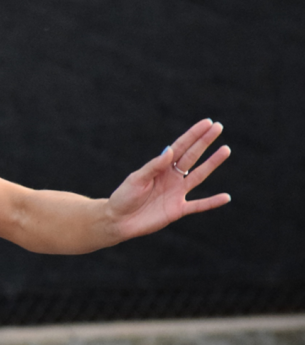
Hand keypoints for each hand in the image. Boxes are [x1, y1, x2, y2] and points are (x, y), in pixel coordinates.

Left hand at [107, 119, 230, 241]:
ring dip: (212, 163)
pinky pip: (198, 206)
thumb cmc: (124, 197)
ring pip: (198, 176)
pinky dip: (212, 202)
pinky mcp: (177, 210)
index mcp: (160, 167)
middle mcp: (171, 177)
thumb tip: (170, 150)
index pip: (179, 147)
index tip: (207, 123)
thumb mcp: (136, 179)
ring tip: (225, 149)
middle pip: (191, 156)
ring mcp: (176, 193)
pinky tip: (226, 197)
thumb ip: (154, 166)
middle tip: (218, 127)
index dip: (193, 135)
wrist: (118, 221)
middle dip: (204, 142)